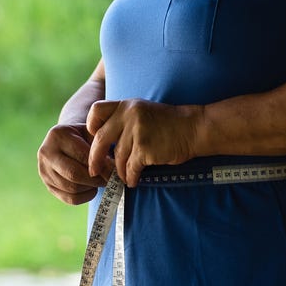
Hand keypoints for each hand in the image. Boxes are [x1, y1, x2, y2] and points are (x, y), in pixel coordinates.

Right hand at [37, 123, 108, 204]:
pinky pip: (69, 198)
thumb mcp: (90, 132)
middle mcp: (46, 153)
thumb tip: (113, 167)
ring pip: (72, 188)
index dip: (101, 166)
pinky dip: (85, 196)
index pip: (82, 155)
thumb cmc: (82, 136)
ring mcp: (44, 171)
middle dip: (96, 180)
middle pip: (74, 174)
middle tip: (110, 180)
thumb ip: (100, 146)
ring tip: (101, 182)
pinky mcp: (48, 185)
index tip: (115, 172)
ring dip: (91, 188)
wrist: (63, 141)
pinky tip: (92, 189)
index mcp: (57, 135)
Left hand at [87, 99, 202, 187]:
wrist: (194, 128)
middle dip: (95, 158)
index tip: (94, 139)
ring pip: (117, 157)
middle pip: (100, 139)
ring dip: (119, 171)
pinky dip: (131, 177)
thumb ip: (124, 121)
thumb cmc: (170, 124)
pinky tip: (134, 180)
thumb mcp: (143, 112)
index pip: (96, 110)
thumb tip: (104, 145)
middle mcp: (129, 115)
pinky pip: (130, 168)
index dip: (91, 127)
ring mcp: (136, 131)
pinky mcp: (145, 148)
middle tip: (94, 171)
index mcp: (126, 105)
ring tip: (124, 177)